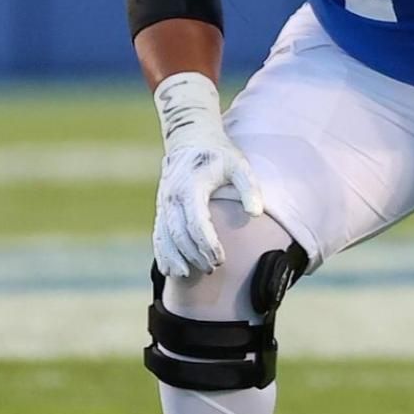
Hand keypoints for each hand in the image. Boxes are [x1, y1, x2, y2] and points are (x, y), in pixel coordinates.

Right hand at [154, 141, 260, 277]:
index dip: (208, 244)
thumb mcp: (239, 165)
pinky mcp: (161, 208)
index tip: (221, 259)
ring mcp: (164, 203)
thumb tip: (255, 213)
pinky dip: (162, 253)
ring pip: (165, 237)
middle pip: (179, 234)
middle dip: (194, 255)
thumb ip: (249, 188)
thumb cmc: (220, 154)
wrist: (191, 138)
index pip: (196, 222)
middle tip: (214, 268)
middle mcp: (172, 196)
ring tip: (189, 275)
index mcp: (191, 186)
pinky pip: (158, 234)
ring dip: (175, 258)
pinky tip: (171, 270)